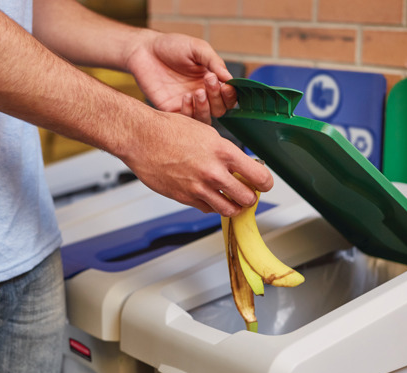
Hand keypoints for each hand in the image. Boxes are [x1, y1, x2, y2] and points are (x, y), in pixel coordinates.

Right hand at [120, 110, 272, 216]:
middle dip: (250, 196)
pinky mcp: (185, 197)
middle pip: (248, 198)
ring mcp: (199, 187)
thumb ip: (225, 152)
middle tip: (247, 192)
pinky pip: (208, 208)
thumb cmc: (169, 130)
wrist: (141, 137)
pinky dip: (213, 205)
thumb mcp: (206, 132)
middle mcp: (214, 171)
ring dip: (234, 206)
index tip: (264, 183)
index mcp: (223, 151)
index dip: (265, 182)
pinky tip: (211, 196)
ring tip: (232, 199)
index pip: (259, 176)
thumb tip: (239, 164)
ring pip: (229, 209)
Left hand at [125, 31, 236, 124]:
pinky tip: (185, 97)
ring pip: (205, 118)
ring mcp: (187, 104)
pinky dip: (189, 111)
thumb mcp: (197, 48)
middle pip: (220, 109)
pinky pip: (186, 120)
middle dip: (217, 98)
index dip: (230, 94)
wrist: (144, 50)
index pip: (228, 96)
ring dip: (205, 107)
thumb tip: (229, 78)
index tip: (226, 85)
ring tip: (197, 91)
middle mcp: (201, 94)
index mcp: (211, 81)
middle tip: (208, 81)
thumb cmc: (171, 46)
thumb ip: (214, 62)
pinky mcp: (172, 110)